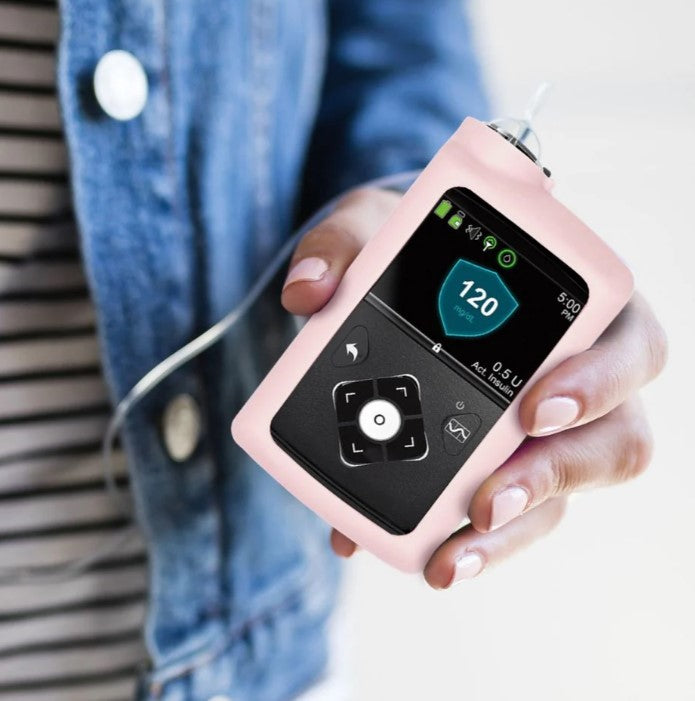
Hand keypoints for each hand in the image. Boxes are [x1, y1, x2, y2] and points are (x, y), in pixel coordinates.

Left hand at [281, 188, 667, 588]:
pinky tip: (404, 549)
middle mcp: (575, 380)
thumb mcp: (377, 228)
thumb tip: (307, 290)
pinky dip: (457, 542)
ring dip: (507, 535)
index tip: (534, 407)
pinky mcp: (502, 471)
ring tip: (447, 559)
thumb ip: (342, 245)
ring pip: (558, 498)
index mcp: (574, 312)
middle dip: (552, 478)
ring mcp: (542, 435)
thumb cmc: (413, 252)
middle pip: (612, 442)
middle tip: (485, 500)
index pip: (630, 346)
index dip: (600, 383)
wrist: (394, 281)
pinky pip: (501, 518)